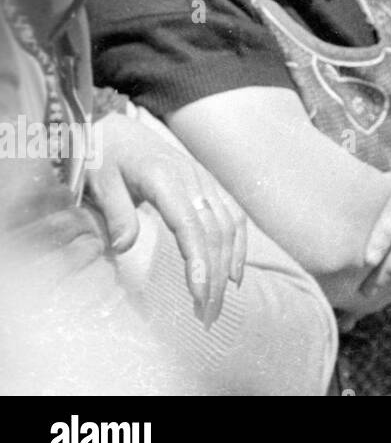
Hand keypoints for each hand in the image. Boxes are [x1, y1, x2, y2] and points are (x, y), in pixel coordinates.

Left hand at [88, 112, 246, 327]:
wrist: (115, 128)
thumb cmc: (102, 156)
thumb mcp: (99, 181)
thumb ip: (115, 212)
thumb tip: (124, 247)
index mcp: (166, 178)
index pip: (190, 226)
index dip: (199, 261)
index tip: (200, 294)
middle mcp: (193, 179)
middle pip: (214, 232)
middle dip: (215, 275)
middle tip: (207, 314)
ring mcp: (205, 180)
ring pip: (229, 226)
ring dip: (229, 265)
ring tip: (220, 301)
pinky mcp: (208, 185)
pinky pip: (233, 215)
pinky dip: (239, 244)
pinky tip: (234, 272)